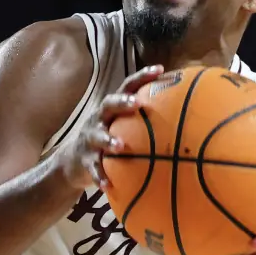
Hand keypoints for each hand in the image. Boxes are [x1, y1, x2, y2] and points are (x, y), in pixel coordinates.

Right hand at [57, 65, 163, 189]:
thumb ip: (143, 121)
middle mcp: (99, 120)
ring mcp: (90, 139)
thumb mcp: (121, 127)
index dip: (141, 77)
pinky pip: (92, 167)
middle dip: (121, 103)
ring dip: (108, 140)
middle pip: (107, 106)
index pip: (126, 87)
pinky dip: (99, 175)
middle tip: (136, 103)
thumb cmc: (107, 141)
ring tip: (119, 146)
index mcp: (111, 110)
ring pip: (97, 137)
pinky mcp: (84, 159)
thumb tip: (184, 118)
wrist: (72, 163)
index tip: (159, 69)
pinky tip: (107, 185)